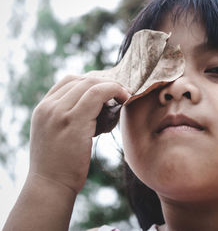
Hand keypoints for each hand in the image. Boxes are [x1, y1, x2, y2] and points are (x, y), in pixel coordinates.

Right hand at [28, 75, 130, 193]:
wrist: (50, 186)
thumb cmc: (59, 165)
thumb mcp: (56, 135)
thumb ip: (68, 117)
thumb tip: (97, 106)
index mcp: (43, 108)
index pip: (70, 81)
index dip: (93, 81)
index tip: (109, 91)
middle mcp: (48, 107)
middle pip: (82, 80)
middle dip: (105, 82)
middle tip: (122, 92)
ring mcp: (59, 112)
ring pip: (91, 83)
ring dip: (113, 86)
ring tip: (125, 95)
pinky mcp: (74, 121)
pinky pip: (98, 94)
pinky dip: (114, 91)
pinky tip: (125, 99)